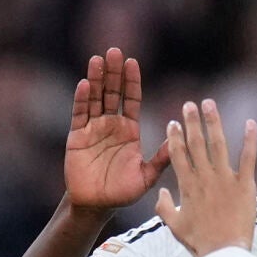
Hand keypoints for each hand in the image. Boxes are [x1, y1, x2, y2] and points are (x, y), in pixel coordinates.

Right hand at [64, 47, 170, 212]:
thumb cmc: (122, 192)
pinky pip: (79, 114)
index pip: (131, 99)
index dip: (131, 81)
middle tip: (114, 51)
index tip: (132, 62)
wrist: (96, 206)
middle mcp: (111, 124)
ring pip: (95, 98)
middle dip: (113, 72)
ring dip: (95, 79)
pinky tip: (84, 85)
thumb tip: (179, 139)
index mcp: (129, 130)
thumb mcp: (146, 176)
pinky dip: (81, 100)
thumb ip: (161, 159)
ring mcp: (93, 129)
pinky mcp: (76, 137)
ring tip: (97, 60)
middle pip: (112, 92)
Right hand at [155, 100, 256, 256]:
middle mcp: (204, 178)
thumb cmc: (199, 242)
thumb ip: (165, 207)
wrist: (223, 252)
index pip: (178, 155)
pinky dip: (250, 139)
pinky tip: (250, 122)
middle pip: (196, 143)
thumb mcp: (175, 226)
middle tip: (189, 104)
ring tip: (209, 104)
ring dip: (213, 122)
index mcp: (187, 186)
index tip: (173, 122)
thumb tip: (162, 192)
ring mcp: (225, 179)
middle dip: (192, 122)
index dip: (175, 137)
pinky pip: (248, 157)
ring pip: (218, 144)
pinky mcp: (245, 184)